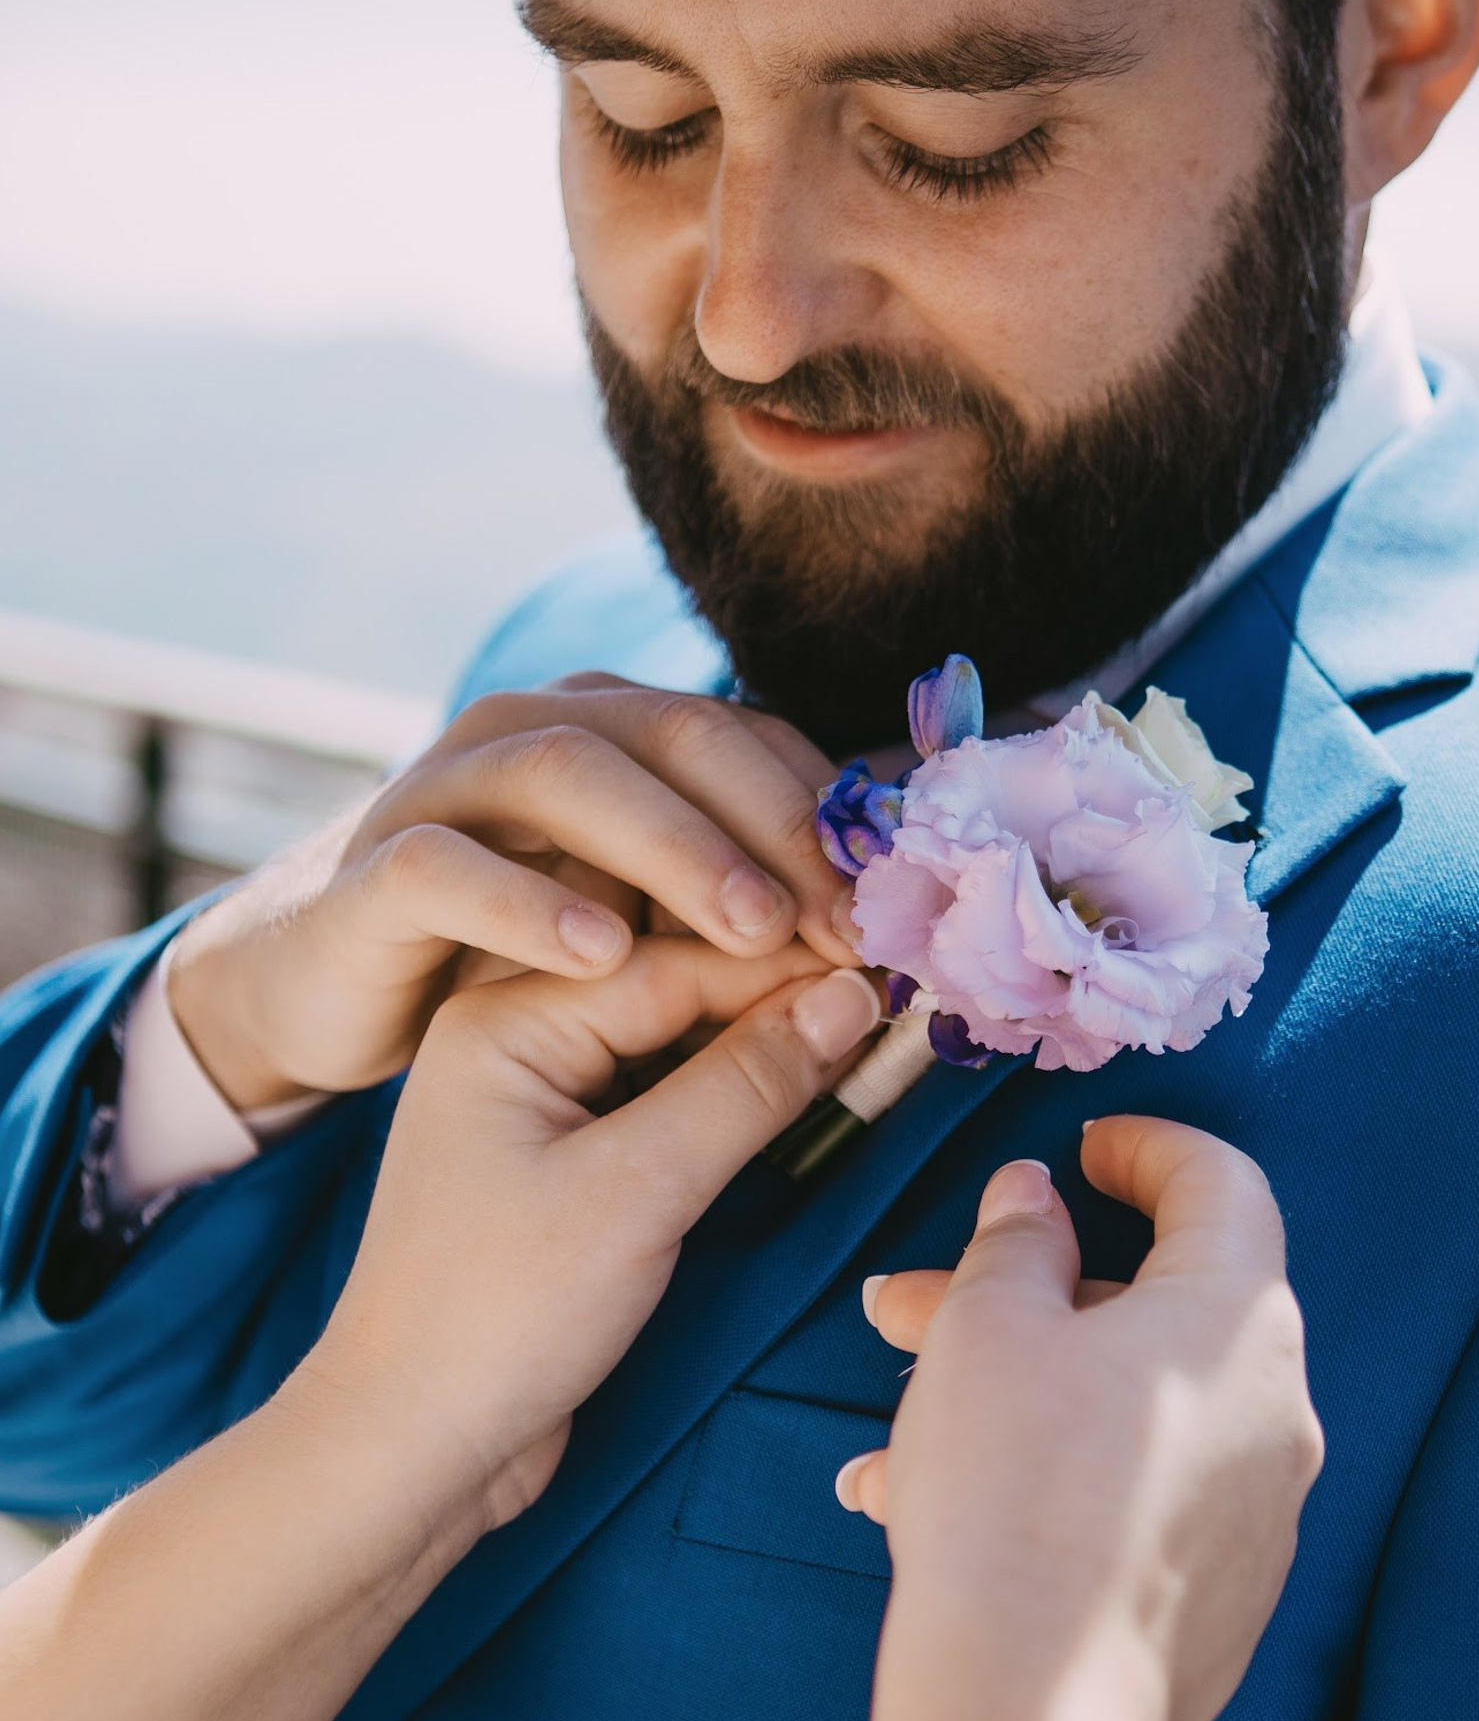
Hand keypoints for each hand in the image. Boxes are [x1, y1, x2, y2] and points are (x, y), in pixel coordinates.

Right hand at [168, 676, 853, 1112]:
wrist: (339, 988)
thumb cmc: (523, 955)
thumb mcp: (648, 922)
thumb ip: (742, 904)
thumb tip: (884, 924)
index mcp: (616, 732)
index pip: (746, 736)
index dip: (829, 813)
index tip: (898, 901)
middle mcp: (535, 732)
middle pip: (673, 734)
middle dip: (772, 824)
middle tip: (843, 918)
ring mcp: (446, 788)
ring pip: (566, 773)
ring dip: (672, 847)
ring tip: (751, 929)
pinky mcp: (376, 870)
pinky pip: (447, 864)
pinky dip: (528, 903)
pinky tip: (601, 956)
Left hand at [301, 936, 883, 1531]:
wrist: (411, 1444)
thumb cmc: (498, 1317)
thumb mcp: (639, 1191)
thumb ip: (748, 1085)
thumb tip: (853, 997)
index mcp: (505, 1016)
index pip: (678, 960)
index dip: (794, 965)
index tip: (900, 969)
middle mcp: (516, 1035)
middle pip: (679, 986)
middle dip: (785, 995)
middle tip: (904, 1000)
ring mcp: (539, 1099)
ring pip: (679, 1042)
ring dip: (769, 1047)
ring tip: (875, 1046)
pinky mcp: (565, 1160)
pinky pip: (665, 1099)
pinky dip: (737, 1099)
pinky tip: (811, 1100)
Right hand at [842, 1120, 1322, 1720]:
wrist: (1037, 1710)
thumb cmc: (1013, 1491)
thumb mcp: (989, 1332)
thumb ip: (1016, 1246)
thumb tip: (1036, 1202)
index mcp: (1240, 1319)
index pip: (1223, 1186)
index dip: (1147, 1150)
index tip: (1083, 1152)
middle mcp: (1273, 1410)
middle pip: (1150, 1313)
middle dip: (1020, 1301)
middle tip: (909, 1305)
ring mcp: (1255, 1512)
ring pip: (1125, 1416)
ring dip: (1012, 1401)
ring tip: (891, 1436)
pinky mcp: (1223, 1597)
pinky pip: (1133, 1503)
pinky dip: (1048, 1484)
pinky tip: (928, 1511)